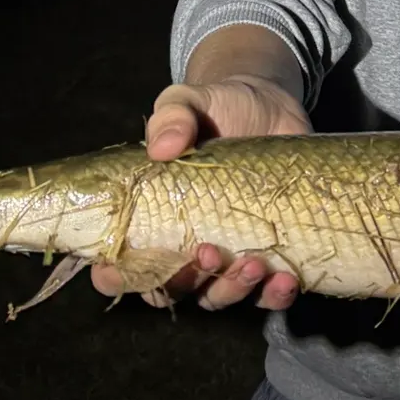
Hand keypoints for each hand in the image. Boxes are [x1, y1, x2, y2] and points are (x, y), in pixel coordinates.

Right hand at [90, 75, 310, 311]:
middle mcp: (185, 246)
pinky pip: (268, 294)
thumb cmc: (216, 108)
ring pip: (218, 297)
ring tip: (253, 265)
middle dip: (186, 282)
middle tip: (210, 252)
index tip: (115, 270)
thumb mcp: (188, 102)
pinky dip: (275, 295)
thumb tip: (163, 148)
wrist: (271, 106)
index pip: (122, 263)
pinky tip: (286, 280)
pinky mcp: (270, 255)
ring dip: (232, 291)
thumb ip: (171, 117)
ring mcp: (228, 255)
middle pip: (172, 290)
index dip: (113, 277)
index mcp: (153, 218)